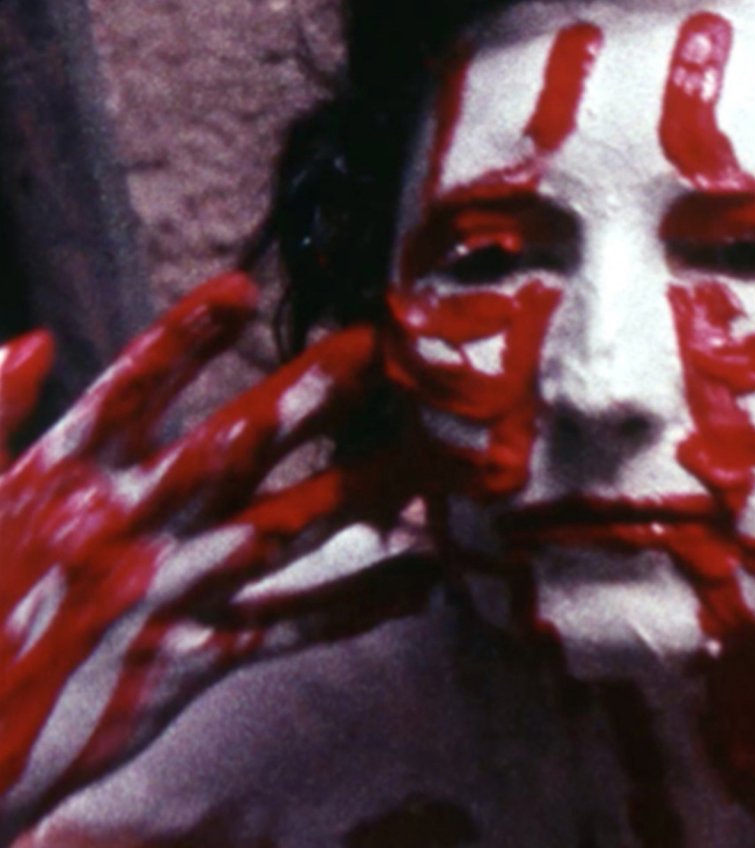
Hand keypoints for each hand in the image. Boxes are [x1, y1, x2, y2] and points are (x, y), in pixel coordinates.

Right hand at [0, 275, 414, 835]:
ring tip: (431, 457)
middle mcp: (129, 527)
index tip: (243, 286)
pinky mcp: (191, 660)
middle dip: (313, 393)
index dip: (186, 335)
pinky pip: (289, 627)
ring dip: (362, 487)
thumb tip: (31, 340)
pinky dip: (356, 603)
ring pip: (285, 527)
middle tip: (382, 352)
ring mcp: (169, 594)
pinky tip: (420, 583)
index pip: (130, 389)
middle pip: (237, 444)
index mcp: (64, 481)